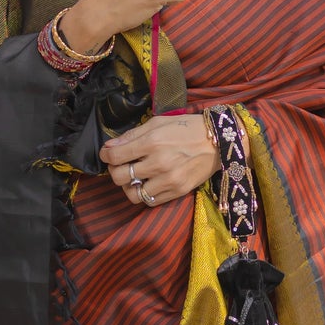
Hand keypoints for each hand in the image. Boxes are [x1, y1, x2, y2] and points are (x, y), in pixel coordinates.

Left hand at [100, 112, 217, 207]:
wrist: (218, 142)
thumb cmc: (187, 128)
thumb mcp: (158, 123)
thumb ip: (132, 135)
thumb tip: (110, 147)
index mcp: (152, 142)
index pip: (115, 157)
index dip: (106, 156)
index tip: (108, 154)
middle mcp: (159, 163)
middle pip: (120, 177)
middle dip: (115, 171)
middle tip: (121, 165)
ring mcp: (169, 180)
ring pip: (133, 194)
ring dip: (129, 186)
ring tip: (135, 178)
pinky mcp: (178, 191)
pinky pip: (150, 201)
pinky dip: (145, 193)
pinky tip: (149, 183)